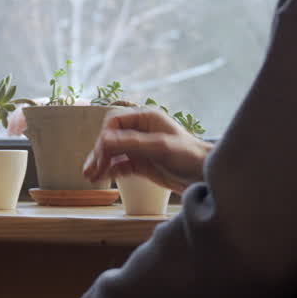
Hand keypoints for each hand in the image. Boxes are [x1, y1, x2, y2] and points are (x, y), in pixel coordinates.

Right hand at [83, 108, 213, 193]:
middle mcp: (140, 130)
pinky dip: (110, 171)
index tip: (100, 154)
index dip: (105, 137)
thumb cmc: (189, 156)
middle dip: (99, 153)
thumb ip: (132, 143)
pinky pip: (120, 165)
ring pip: (113, 153)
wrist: (206, 177)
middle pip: (110, 138)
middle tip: (91, 170)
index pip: (115, 122)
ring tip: (90, 177)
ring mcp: (140, 148)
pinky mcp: (142, 163)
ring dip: (101, 163)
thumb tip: (104, 140)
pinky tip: (102, 179)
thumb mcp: (160, 147)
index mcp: (146, 118)